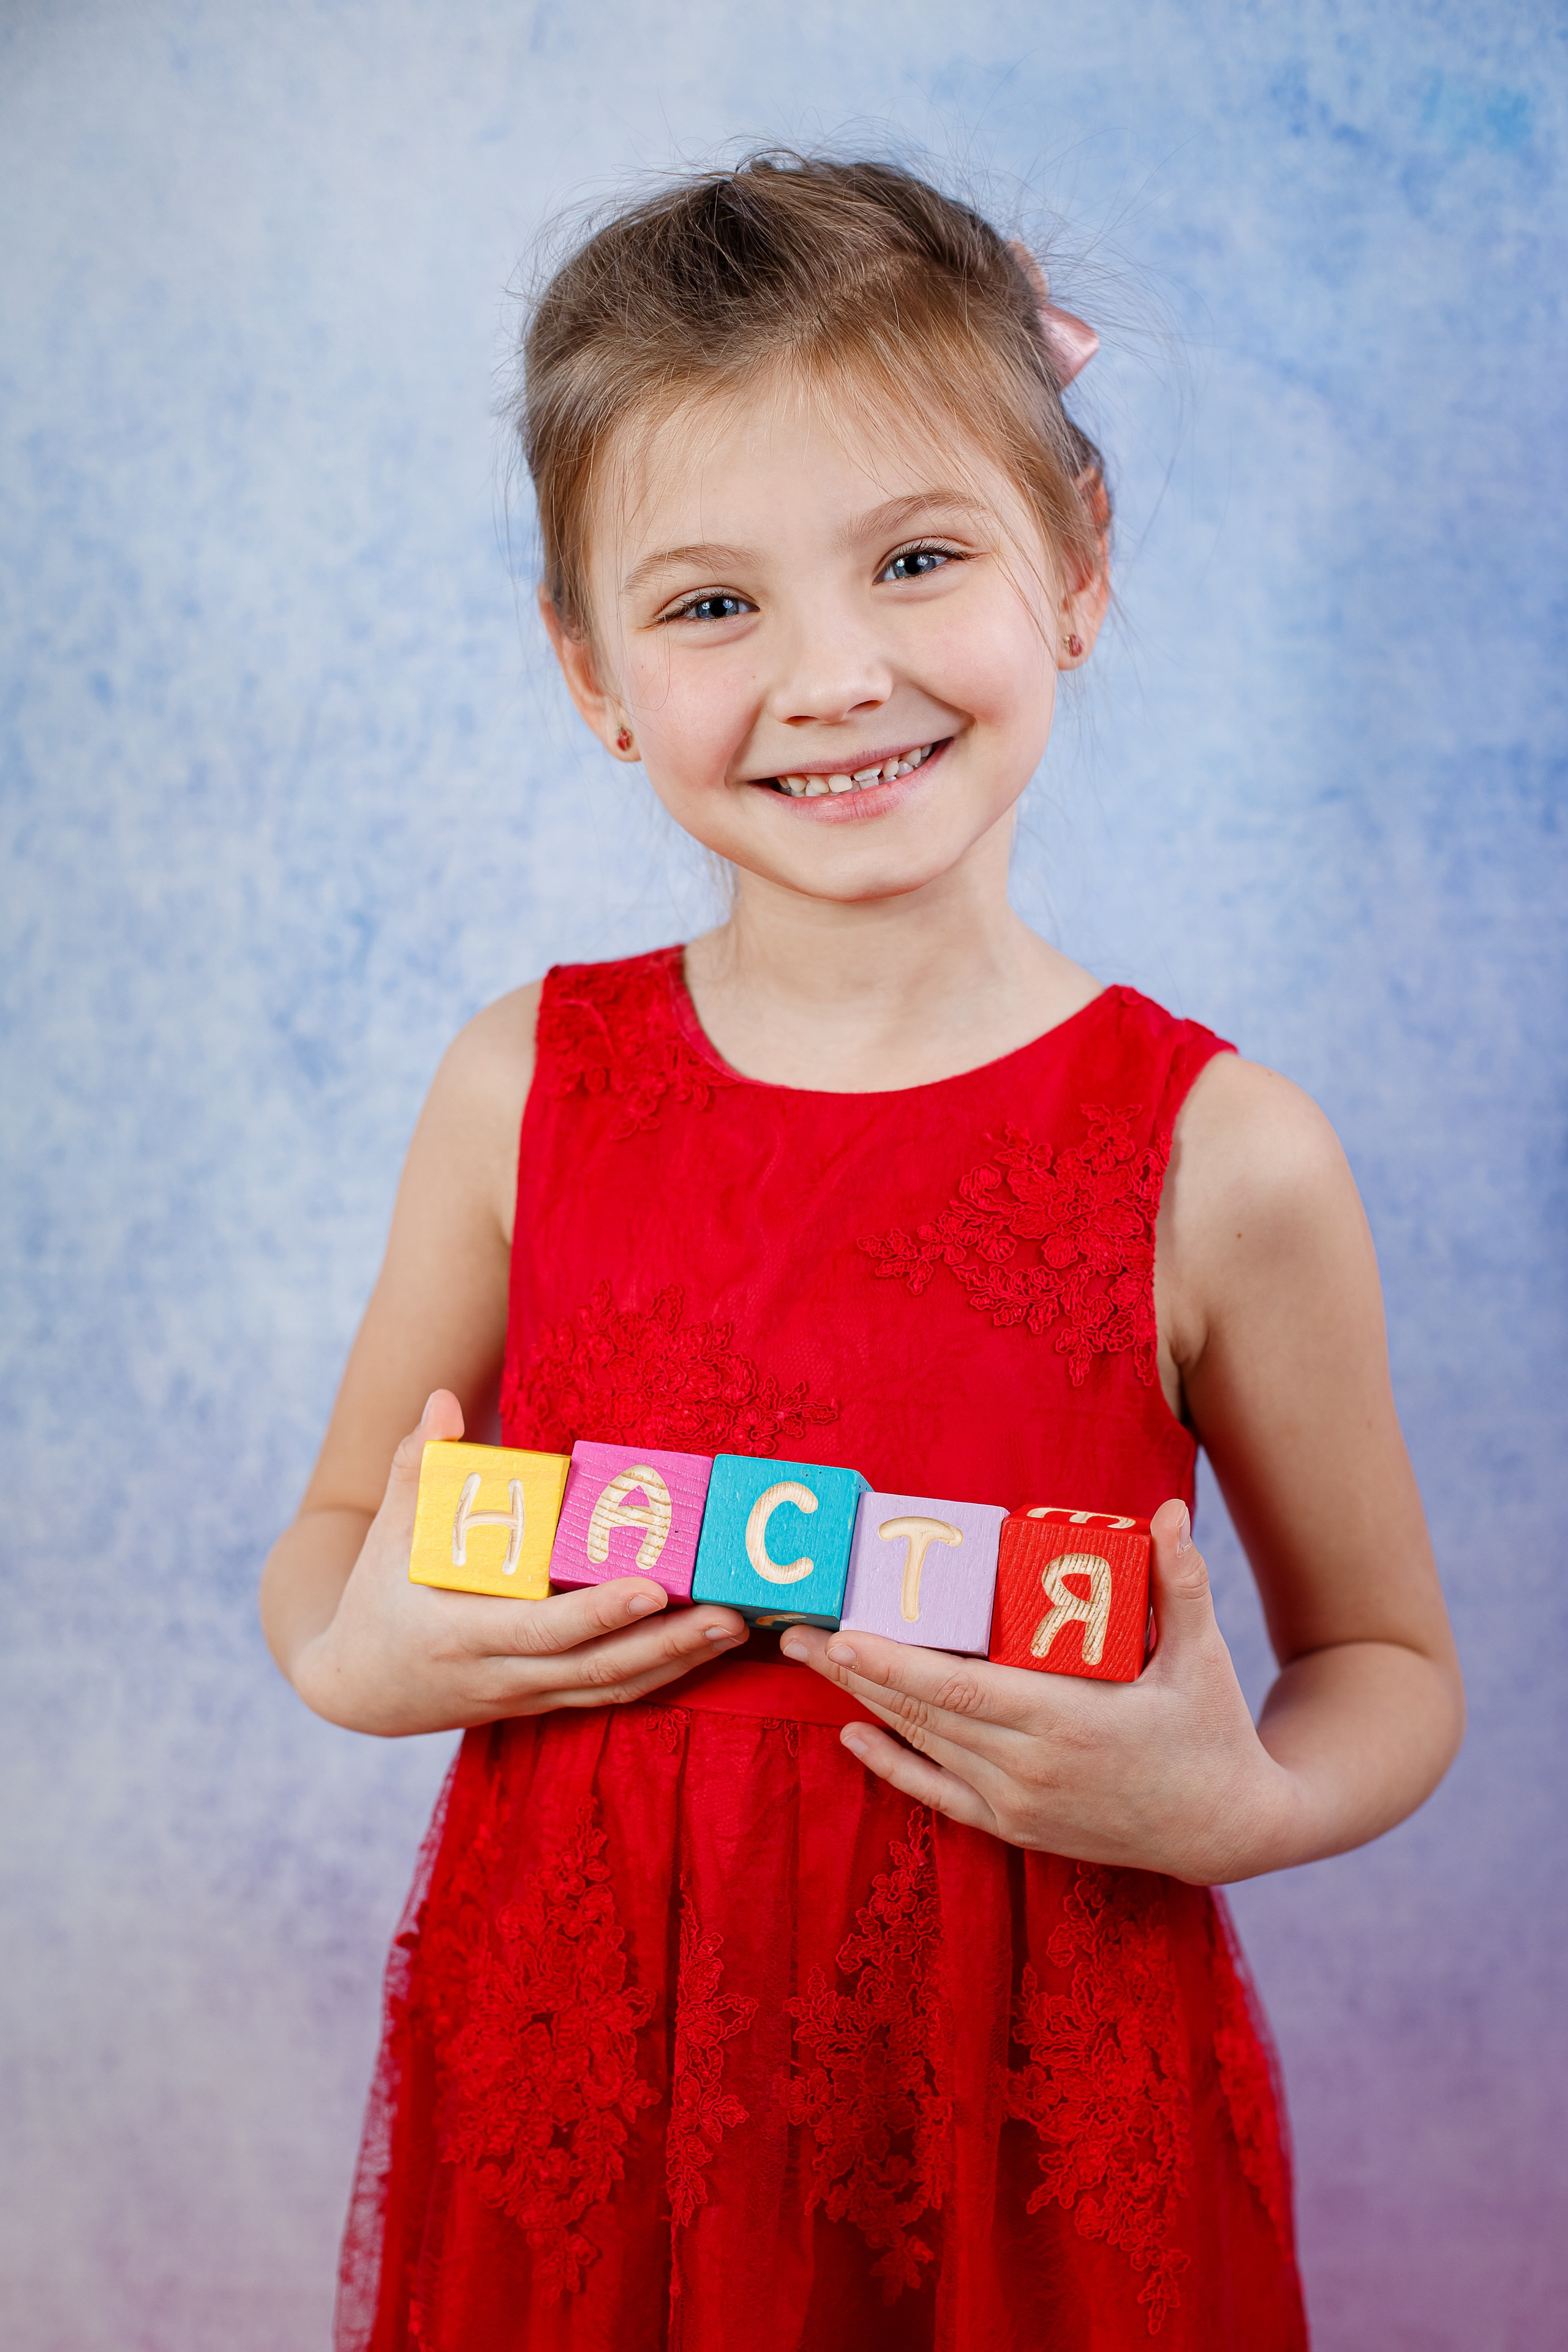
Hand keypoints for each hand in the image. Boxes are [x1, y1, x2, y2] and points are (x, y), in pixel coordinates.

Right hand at [291, 1392, 748, 1736]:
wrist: (357, 1687)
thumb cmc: (374, 1598)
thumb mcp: (385, 1536)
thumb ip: (416, 1468)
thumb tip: (440, 1400)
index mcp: (462, 1636)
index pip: (543, 1629)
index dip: (599, 1613)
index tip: (650, 1586)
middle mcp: (501, 1676)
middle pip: (596, 1668)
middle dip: (667, 1643)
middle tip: (730, 1613)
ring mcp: (525, 1696)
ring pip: (610, 1688)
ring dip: (677, 1662)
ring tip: (734, 1628)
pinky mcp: (541, 1704)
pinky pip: (606, 1695)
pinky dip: (656, 1677)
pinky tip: (701, 1652)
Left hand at [780, 1501, 1293, 1883]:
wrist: (1229, 1827)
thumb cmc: (1212, 1729)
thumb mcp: (1203, 1656)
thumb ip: (1179, 1582)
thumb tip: (1167, 1511)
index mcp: (1067, 1721)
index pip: (957, 1689)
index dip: (893, 1663)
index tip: (842, 1633)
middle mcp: (1032, 1767)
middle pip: (921, 1713)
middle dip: (854, 1672)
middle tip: (793, 1635)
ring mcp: (1021, 1804)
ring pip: (924, 1747)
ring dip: (865, 1704)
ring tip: (817, 1663)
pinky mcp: (1019, 1828)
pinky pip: (940, 1795)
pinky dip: (893, 1766)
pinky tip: (853, 1735)